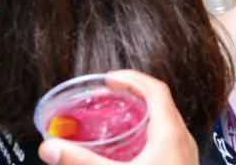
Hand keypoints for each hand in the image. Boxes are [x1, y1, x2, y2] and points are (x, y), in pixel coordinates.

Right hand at [38, 70, 197, 164]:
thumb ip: (81, 162)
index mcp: (170, 133)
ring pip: (165, 124)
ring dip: (142, 116)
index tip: (108, 79)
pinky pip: (167, 140)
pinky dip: (147, 135)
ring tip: (115, 119)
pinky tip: (128, 150)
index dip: (133, 79)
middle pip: (162, 104)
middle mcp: (182, 139)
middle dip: (134, 96)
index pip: (156, 90)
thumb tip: (49, 147)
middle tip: (107, 97)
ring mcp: (185, 155)